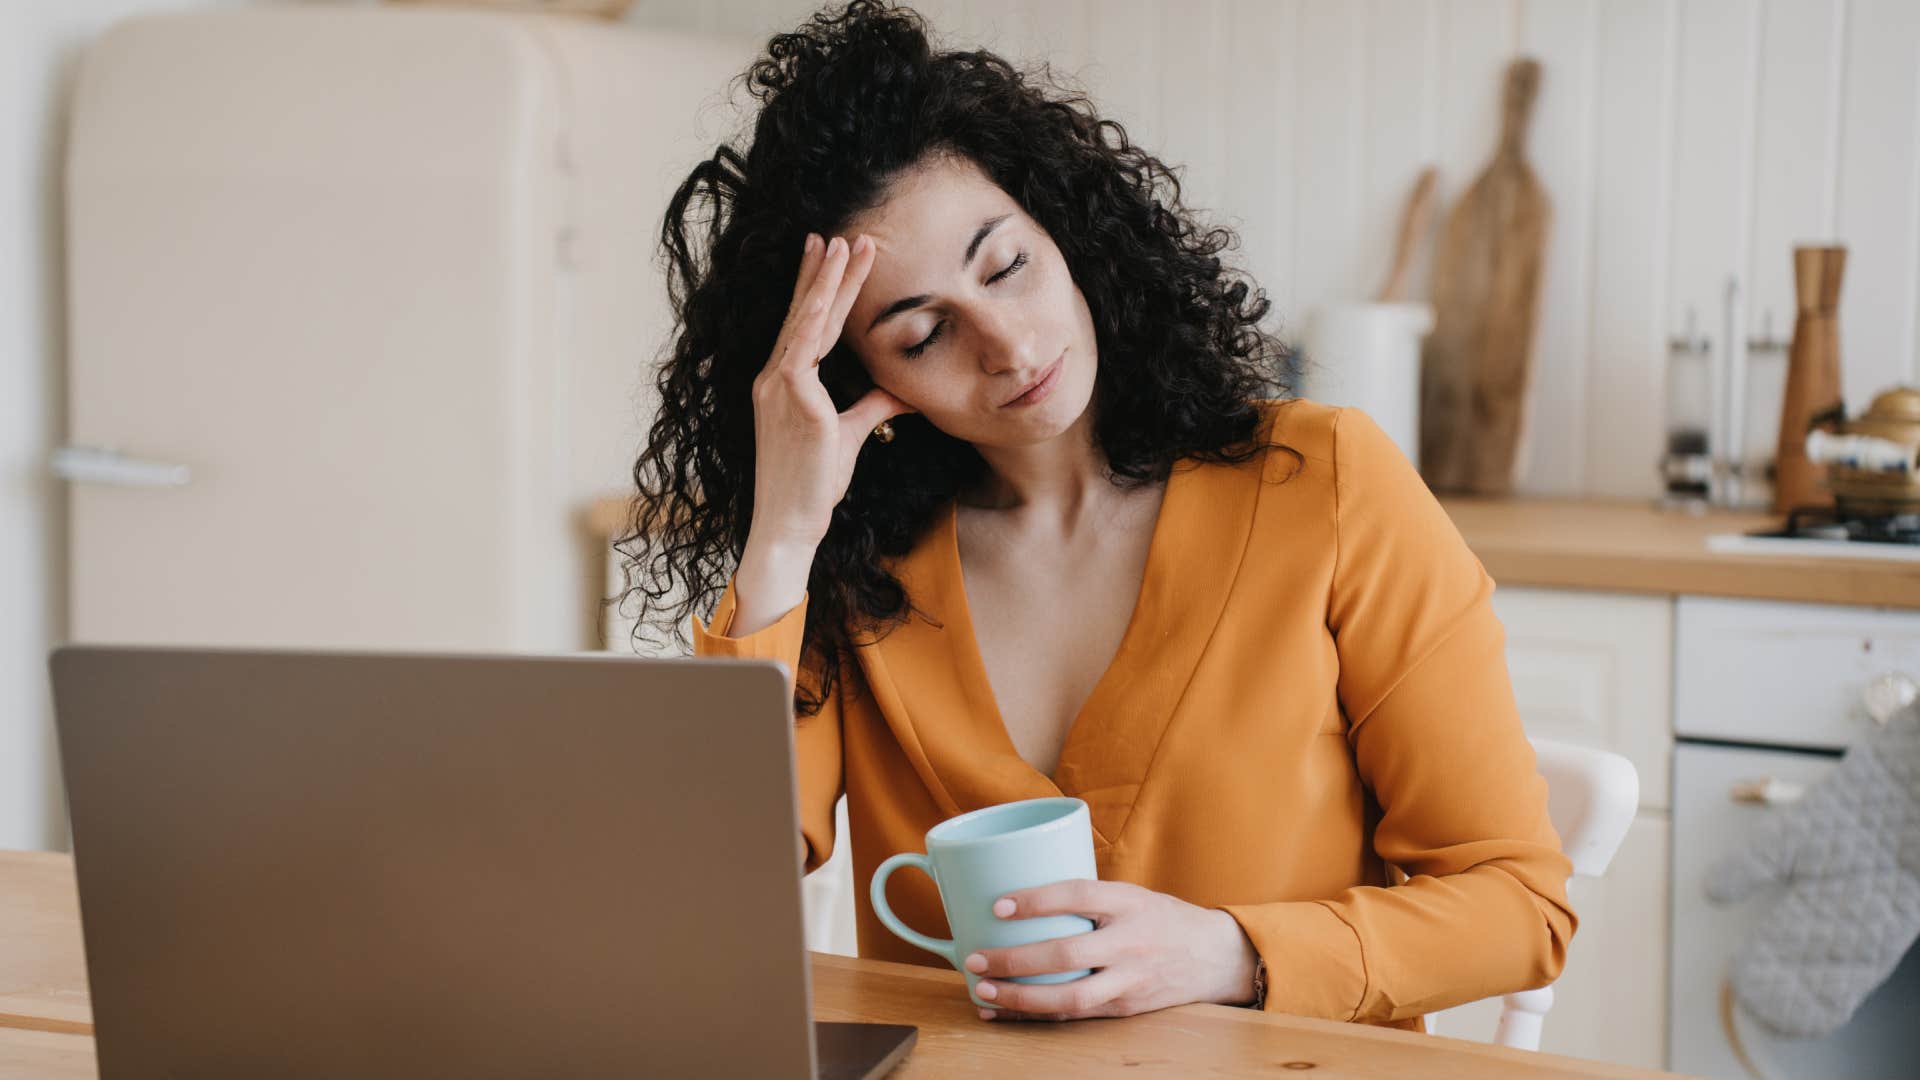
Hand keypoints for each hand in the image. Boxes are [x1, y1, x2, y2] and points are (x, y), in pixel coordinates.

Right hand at [748, 233, 914, 549]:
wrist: (790, 520)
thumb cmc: (814, 485)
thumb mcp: (849, 435)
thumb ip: (872, 405)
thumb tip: (901, 390)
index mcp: (783, 384)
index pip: (805, 325)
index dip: (817, 289)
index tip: (828, 257)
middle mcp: (775, 378)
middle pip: (803, 313)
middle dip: (821, 273)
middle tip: (835, 235)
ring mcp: (778, 386)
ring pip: (806, 322)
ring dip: (826, 282)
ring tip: (842, 245)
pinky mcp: (791, 399)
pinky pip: (803, 349)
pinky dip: (815, 318)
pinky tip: (828, 293)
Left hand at [962, 880, 1259, 1021]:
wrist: (1213, 956)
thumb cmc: (1160, 917)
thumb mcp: (1131, 893)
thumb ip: (1088, 898)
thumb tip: (1021, 896)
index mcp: (1130, 903)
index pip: (1080, 895)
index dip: (1037, 900)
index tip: (998, 905)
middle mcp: (1131, 942)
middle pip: (1069, 955)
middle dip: (1016, 960)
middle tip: (975, 959)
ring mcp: (1130, 980)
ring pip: (1071, 997)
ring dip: (1021, 999)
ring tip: (983, 992)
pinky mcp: (1125, 1008)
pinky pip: (1075, 1015)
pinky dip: (1036, 1016)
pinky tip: (1004, 1013)